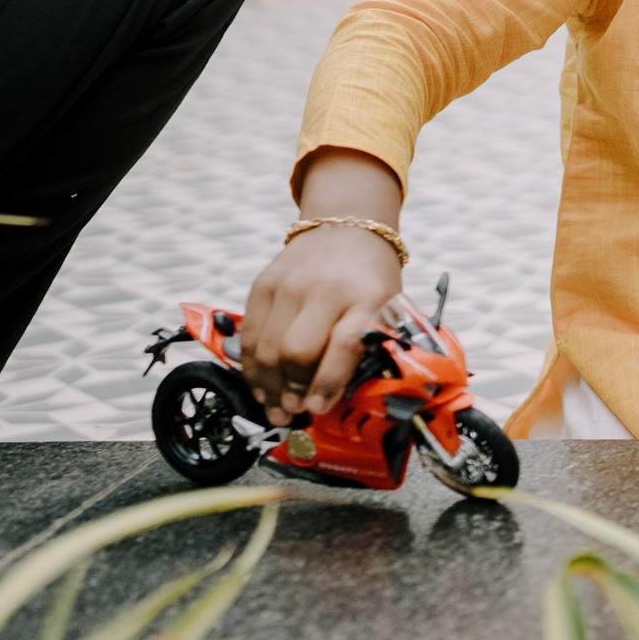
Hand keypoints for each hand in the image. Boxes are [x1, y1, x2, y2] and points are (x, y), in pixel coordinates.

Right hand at [240, 224, 402, 424]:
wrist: (347, 227)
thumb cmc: (371, 278)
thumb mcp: (388, 307)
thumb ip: (371, 345)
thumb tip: (340, 398)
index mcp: (367, 297)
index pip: (345, 344)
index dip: (328, 383)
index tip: (318, 409)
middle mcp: (326, 289)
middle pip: (297, 351)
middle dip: (293, 389)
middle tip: (293, 412)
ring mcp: (290, 285)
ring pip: (268, 348)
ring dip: (268, 386)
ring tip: (274, 408)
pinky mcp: (263, 284)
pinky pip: (250, 335)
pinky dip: (252, 366)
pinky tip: (259, 385)